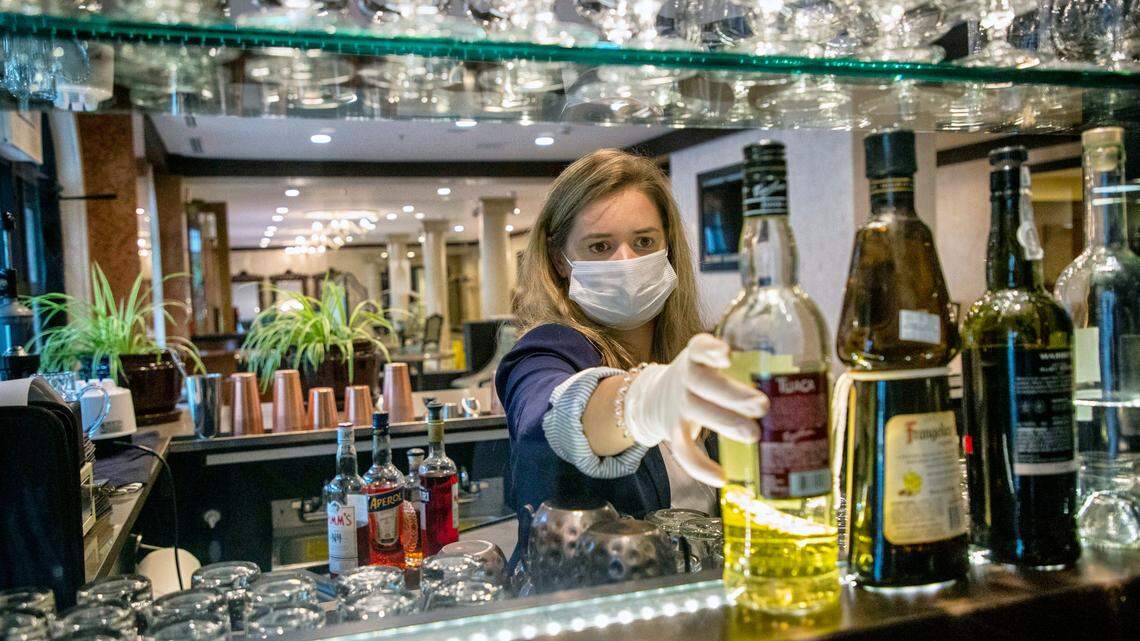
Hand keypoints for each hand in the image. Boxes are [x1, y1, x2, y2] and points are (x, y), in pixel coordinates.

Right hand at [624, 333, 766, 486]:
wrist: (656, 397)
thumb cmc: (704, 379)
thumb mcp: (713, 364)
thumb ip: (747, 366)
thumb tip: (807, 384)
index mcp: (698, 357)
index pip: (699, 347)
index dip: (711, 350)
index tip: (727, 354)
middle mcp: (686, 378)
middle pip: (704, 382)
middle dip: (734, 395)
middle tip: (762, 405)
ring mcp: (678, 404)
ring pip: (697, 412)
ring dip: (726, 423)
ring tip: (754, 435)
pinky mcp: (673, 431)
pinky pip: (684, 450)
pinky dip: (700, 466)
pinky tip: (721, 477)